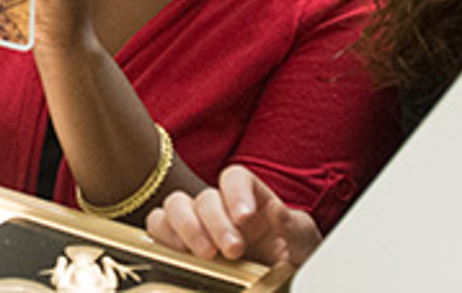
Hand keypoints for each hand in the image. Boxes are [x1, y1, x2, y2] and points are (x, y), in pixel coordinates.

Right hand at [145, 165, 321, 266]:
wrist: (279, 283)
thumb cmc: (293, 259)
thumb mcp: (305, 243)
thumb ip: (294, 226)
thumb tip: (277, 211)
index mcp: (250, 198)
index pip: (235, 177)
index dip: (236, 193)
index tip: (246, 218)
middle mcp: (220, 207)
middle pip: (204, 196)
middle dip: (216, 223)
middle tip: (233, 250)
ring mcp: (196, 224)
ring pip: (173, 207)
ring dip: (186, 228)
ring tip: (206, 255)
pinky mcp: (178, 243)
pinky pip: (157, 228)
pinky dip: (164, 238)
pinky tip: (182, 256)